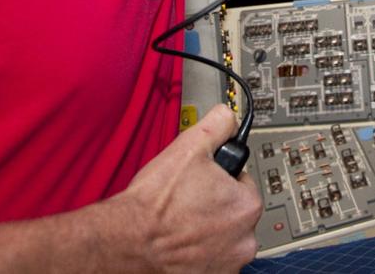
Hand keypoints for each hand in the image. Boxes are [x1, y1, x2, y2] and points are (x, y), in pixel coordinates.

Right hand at [92, 105, 262, 272]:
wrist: (127, 242)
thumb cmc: (155, 203)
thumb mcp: (189, 147)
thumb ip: (217, 125)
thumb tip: (227, 116)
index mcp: (247, 205)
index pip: (242, 181)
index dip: (219, 177)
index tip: (202, 181)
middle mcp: (245, 239)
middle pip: (234, 211)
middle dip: (214, 205)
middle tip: (187, 200)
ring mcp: (229, 263)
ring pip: (223, 237)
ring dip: (208, 230)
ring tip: (181, 221)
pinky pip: (211, 259)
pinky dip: (199, 252)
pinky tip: (180, 241)